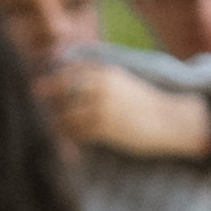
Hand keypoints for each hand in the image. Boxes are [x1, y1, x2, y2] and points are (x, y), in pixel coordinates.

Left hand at [35, 59, 210, 159]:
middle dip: (49, 99)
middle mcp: (102, 86)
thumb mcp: (125, 82)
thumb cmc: (148, 103)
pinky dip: (69, 137)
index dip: (52, 79)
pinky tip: (70, 140)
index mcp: (107, 72)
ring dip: (58, 123)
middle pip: (61, 90)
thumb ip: (101, 80)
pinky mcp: (104, 127)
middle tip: (39, 108)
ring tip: (56, 128)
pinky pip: (75, 132)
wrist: (172, 119)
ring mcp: (102, 107)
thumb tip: (74, 83)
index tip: (38, 86)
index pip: (70, 71)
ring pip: (65, 114)